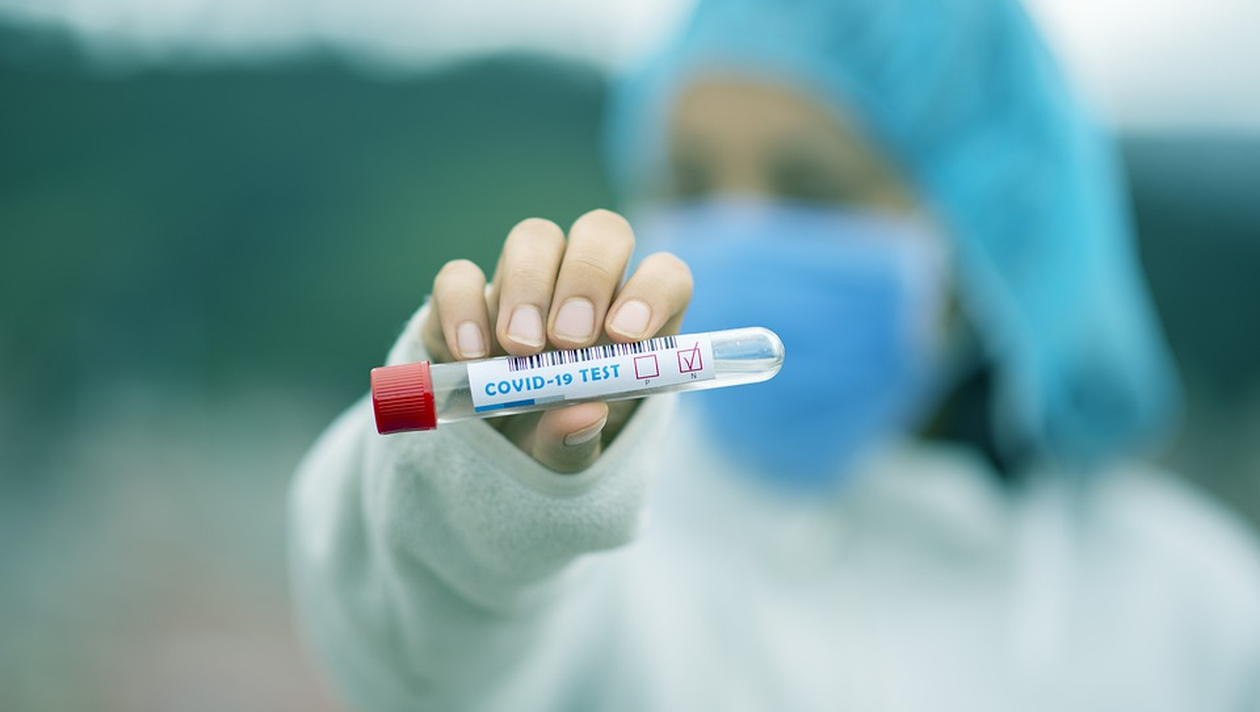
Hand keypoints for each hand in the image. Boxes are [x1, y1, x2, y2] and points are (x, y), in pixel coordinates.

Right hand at [422, 209, 691, 472]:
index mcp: (634, 320)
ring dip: (528, 286)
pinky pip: (459, 275)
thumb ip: (578, 441)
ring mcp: (526, 282)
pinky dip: (463, 308)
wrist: (495, 450)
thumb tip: (583, 414)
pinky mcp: (466, 296)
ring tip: (518, 350)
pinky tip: (469, 354)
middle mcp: (585, 285)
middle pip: (602, 233)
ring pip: (535, 237)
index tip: (624, 336)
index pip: (665, 275)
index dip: (651, 291)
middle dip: (587, 277)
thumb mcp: (572, 455)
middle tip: (567, 340)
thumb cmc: (556, 441)